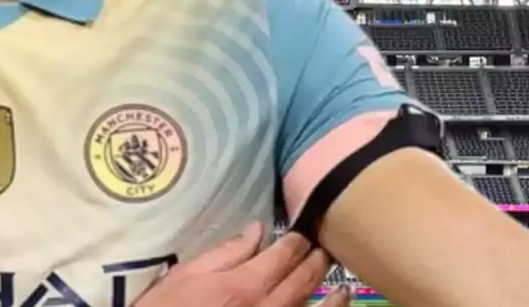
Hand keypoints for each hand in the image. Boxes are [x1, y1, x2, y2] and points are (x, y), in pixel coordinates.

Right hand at [135, 224, 352, 306]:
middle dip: (315, 261)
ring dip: (333, 298)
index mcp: (244, 285)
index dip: (295, 241)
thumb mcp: (187, 274)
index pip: (282, 256)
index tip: (300, 234)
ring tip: (342, 287)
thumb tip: (257, 230)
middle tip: (323, 249)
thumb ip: (227, 252)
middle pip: (302, 281)